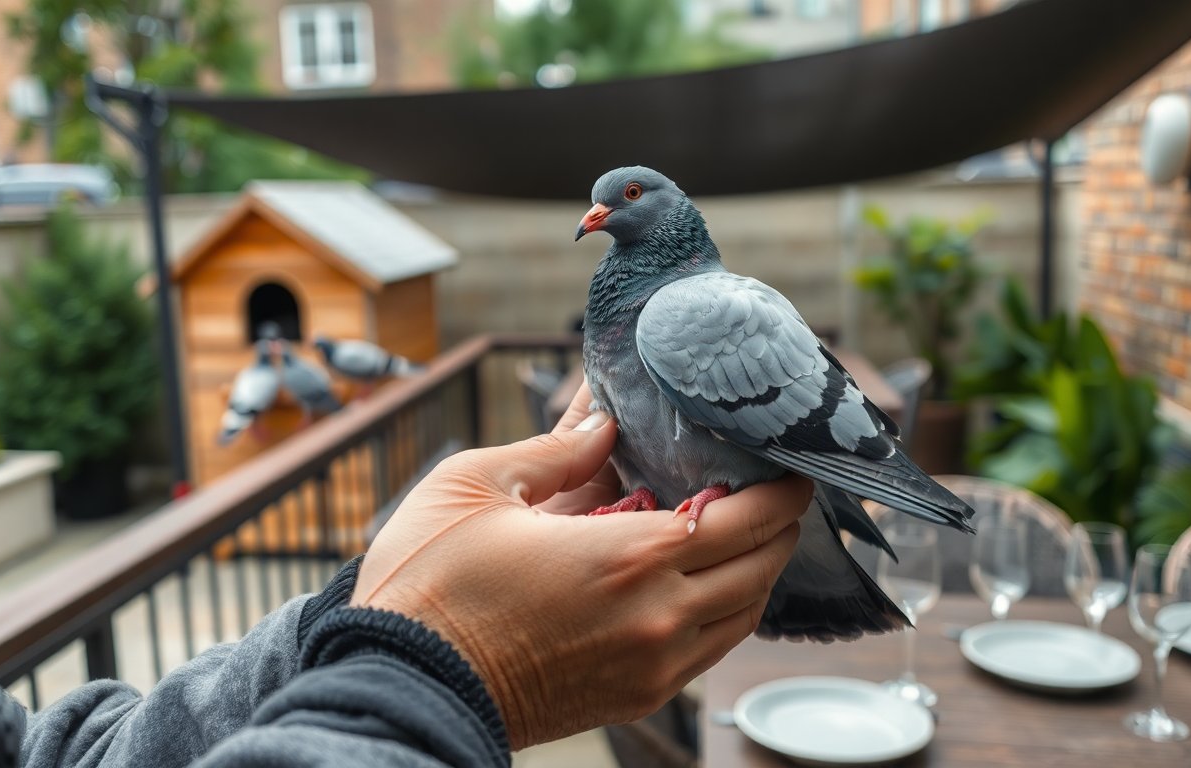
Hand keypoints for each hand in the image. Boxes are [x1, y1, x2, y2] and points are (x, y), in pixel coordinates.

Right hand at [350, 397, 811, 748]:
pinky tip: (702, 582)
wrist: (401, 686)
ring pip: (744, 613)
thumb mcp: (477, 486)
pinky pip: (711, 650)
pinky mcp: (635, 697)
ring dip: (756, 570)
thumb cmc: (429, 584)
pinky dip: (725, 611)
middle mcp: (658, 616)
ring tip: (740, 531)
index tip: (789, 464)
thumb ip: (555, 449)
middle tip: (770, 489)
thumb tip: (602, 423)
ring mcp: (652, 666)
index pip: (749, 520)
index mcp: (629, 556)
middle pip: (761, 566)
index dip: (781, 489)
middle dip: (777, 524)